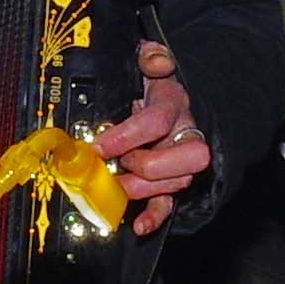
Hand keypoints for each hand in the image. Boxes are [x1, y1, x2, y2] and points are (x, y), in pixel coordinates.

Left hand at [85, 38, 210, 235]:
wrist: (169, 102)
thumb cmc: (151, 85)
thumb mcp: (150, 63)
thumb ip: (152, 57)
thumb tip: (156, 60)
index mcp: (174, 103)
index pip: (157, 121)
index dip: (125, 136)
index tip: (98, 146)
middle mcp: (185, 133)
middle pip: (186, 158)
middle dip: (148, 165)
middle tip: (120, 164)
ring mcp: (182, 161)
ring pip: (176, 183)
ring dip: (142, 188)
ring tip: (115, 184)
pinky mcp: (173, 182)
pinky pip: (171, 203)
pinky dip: (155, 216)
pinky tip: (138, 226)